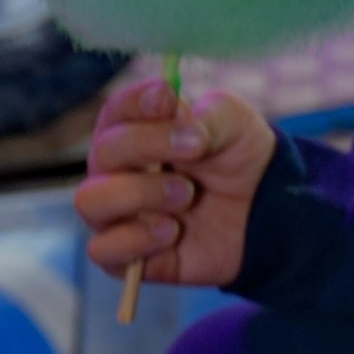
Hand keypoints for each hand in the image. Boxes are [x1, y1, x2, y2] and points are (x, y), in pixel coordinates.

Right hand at [75, 69, 275, 292]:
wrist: (262, 213)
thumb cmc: (237, 157)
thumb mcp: (234, 123)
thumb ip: (207, 114)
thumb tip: (176, 115)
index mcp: (136, 129)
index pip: (116, 110)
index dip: (136, 103)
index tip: (167, 98)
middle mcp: (116, 169)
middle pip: (102, 152)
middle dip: (148, 147)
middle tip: (195, 150)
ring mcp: (117, 213)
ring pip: (91, 200)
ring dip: (139, 194)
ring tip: (185, 195)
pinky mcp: (125, 254)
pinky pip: (102, 249)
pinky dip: (136, 240)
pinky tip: (172, 232)